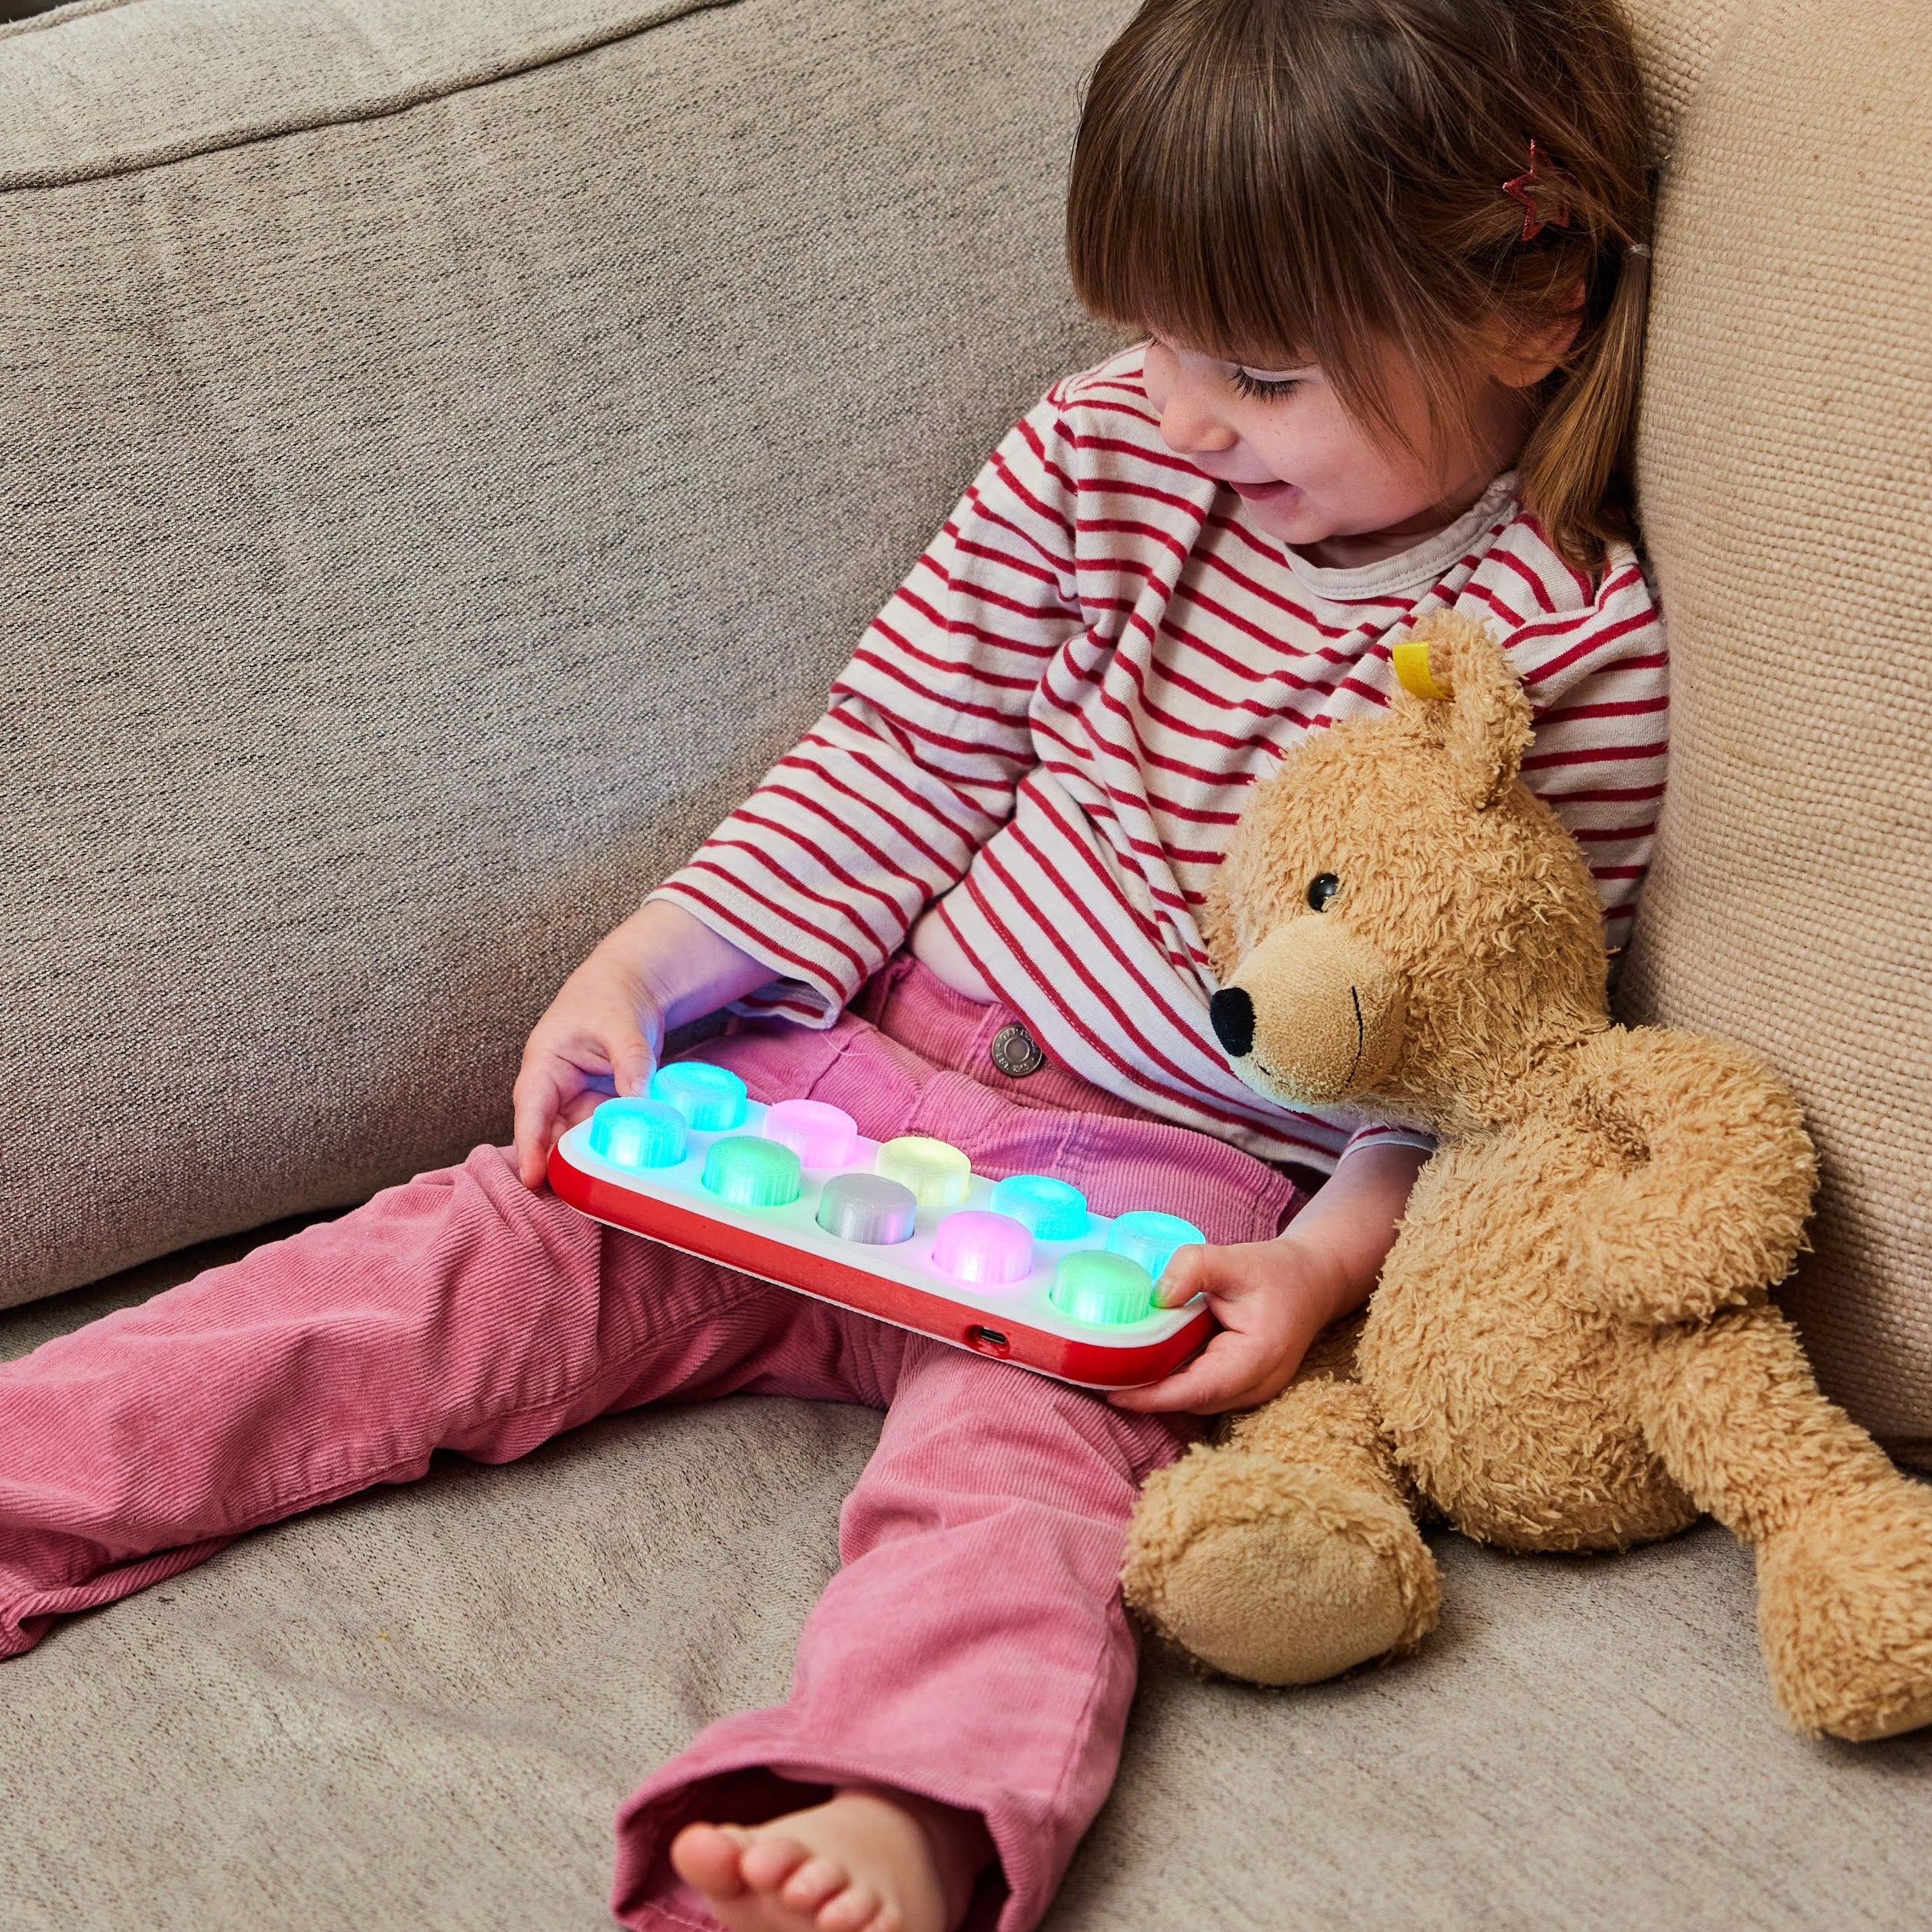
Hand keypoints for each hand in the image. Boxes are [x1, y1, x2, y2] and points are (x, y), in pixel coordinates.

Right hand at [510, 900, 773, 1189]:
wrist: (630, 988)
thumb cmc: (612, 999)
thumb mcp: (623, 1026)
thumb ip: (631, 1061)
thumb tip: (641, 1099)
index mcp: (545, 1064)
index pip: (531, 1109)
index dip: (529, 1145)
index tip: (531, 1178)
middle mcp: (555, 1090)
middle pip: (551, 1135)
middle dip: (559, 1165)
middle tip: (576, 1195)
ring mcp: (578, 1102)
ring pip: (576, 1141)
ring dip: (588, 1162)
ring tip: (605, 1187)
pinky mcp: (599, 1109)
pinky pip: (600, 1136)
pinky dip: (611, 1150)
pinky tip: (626, 1168)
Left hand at [1107, 1233, 1350, 1414]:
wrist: (1313, 1281)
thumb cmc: (1276, 1271)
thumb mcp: (1235, 1257)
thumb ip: (1193, 1266)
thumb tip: (1157, 1296)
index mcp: (1258, 1357)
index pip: (1200, 1389)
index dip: (1155, 1397)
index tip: (1114, 1394)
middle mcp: (1258, 1385)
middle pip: (1193, 1401)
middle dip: (1147, 1396)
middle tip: (1097, 1378)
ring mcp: (1253, 1391)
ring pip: (1196, 1401)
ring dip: (1158, 1391)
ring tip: (1113, 1372)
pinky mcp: (1244, 1388)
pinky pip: (1202, 1392)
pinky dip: (1173, 1382)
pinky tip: (1145, 1365)